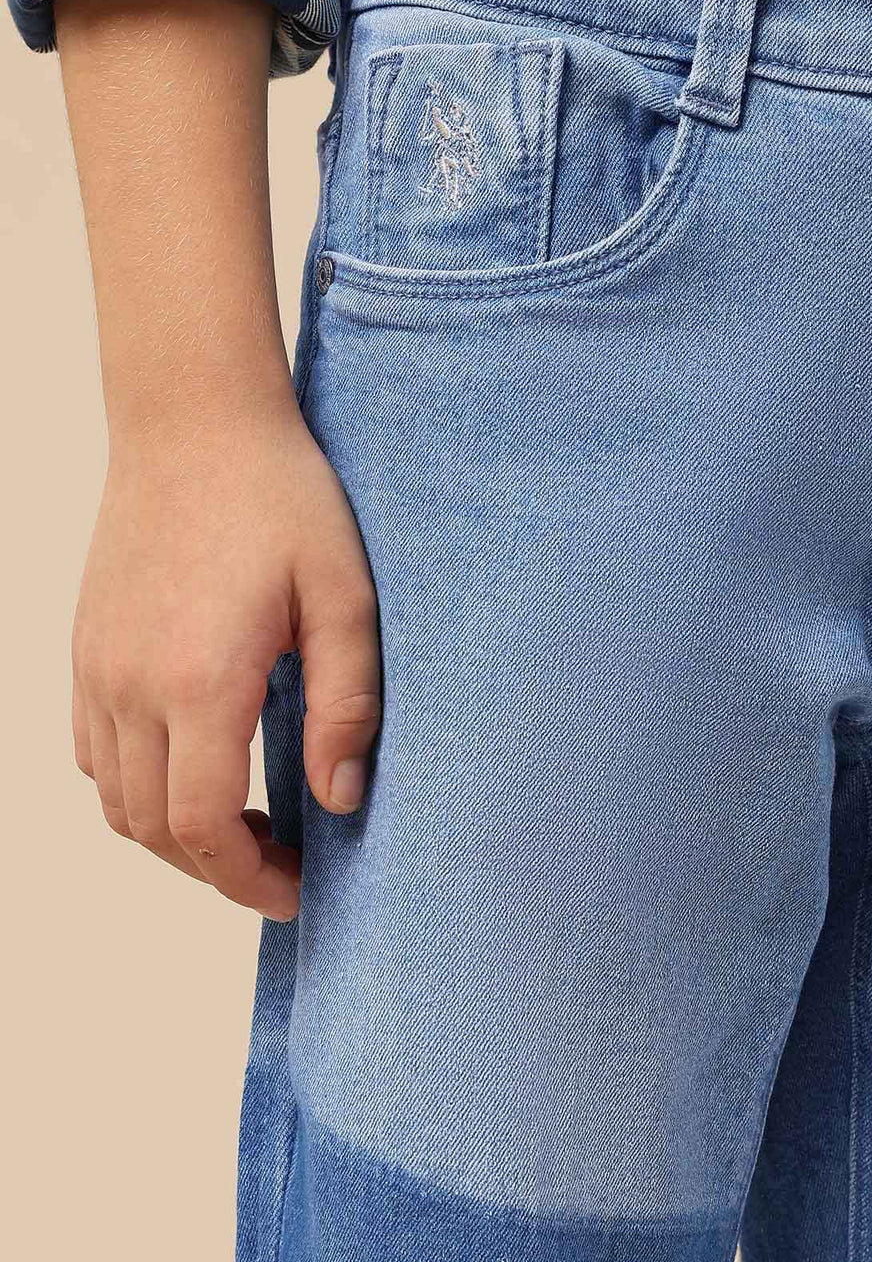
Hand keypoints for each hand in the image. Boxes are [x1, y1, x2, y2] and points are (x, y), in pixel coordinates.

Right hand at [71, 401, 379, 921]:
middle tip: (283, 866)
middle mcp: (130, 685)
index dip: (247, 880)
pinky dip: (137, 788)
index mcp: (199, 679)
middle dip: (217, 870)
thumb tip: (339, 800)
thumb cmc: (281, 498)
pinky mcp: (85, 647)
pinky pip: (92, 752)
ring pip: (115, 799)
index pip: (201, 827)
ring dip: (175, 835)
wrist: (193, 421)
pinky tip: (193, 769)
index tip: (298, 890)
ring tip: (244, 827)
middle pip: (152, 829)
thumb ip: (346, 705)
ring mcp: (95, 667)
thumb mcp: (343, 596)